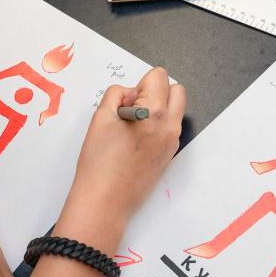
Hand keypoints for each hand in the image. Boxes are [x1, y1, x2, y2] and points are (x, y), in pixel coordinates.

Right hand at [59, 67, 184, 246]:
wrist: (105, 200)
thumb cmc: (100, 163)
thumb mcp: (100, 117)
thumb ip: (116, 95)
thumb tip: (130, 94)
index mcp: (154, 113)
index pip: (159, 76)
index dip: (139, 84)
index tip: (126, 102)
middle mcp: (170, 126)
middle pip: (176, 90)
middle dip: (155, 91)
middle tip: (132, 108)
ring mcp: (172, 142)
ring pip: (174, 109)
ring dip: (157, 108)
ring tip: (132, 126)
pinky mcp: (169, 154)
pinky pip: (169, 128)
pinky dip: (156, 125)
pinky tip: (135, 140)